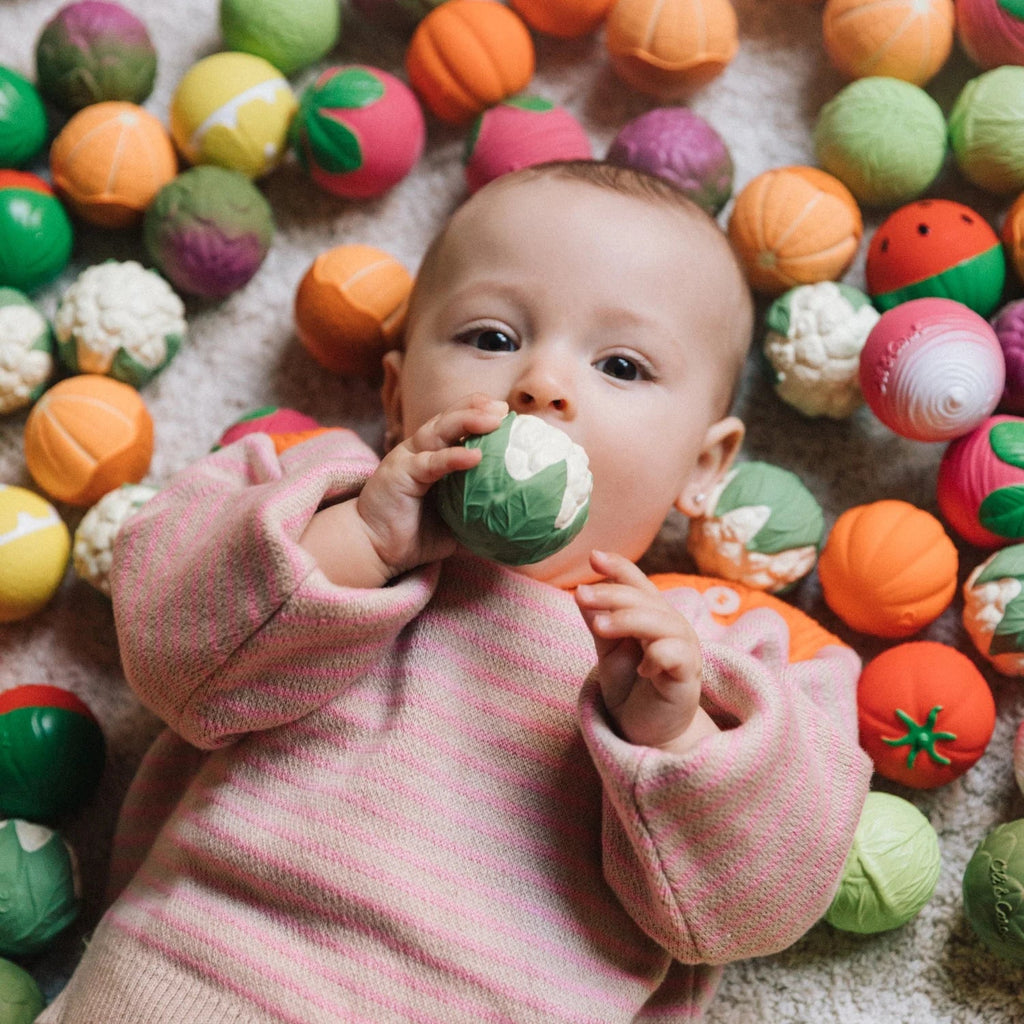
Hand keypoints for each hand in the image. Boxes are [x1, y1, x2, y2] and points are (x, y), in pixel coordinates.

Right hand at [300, 394, 507, 586]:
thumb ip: (482, 518)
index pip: (459, 426)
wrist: (376, 550)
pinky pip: (431, 462)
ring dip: (468, 420)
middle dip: (478, 408)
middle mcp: (421, 450)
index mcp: (433, 455)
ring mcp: (409, 458)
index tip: (511, 416)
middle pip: (450, 419)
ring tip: (494, 419)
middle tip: (505, 410)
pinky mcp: (401, 472)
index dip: (482, 415)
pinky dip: (453, 457)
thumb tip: (520, 527)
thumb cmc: (415, 535)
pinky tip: (475, 456)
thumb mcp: (457, 524)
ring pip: (440, 430)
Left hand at [575, 550, 717, 753]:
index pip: (638, 584)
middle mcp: (673, 628)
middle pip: (646, 600)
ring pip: (662, 622)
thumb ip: (599, 624)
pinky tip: (643, 668)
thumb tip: (581, 592)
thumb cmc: (631, 690)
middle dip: (612, 595)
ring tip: (600, 628)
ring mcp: (684, 652)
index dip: (619, 568)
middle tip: (581, 596)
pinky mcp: (688, 678)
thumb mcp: (608, 653)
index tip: (593, 557)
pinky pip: (677, 656)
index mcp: (653, 617)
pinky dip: (658, 656)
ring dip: (629, 620)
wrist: (646, 734)